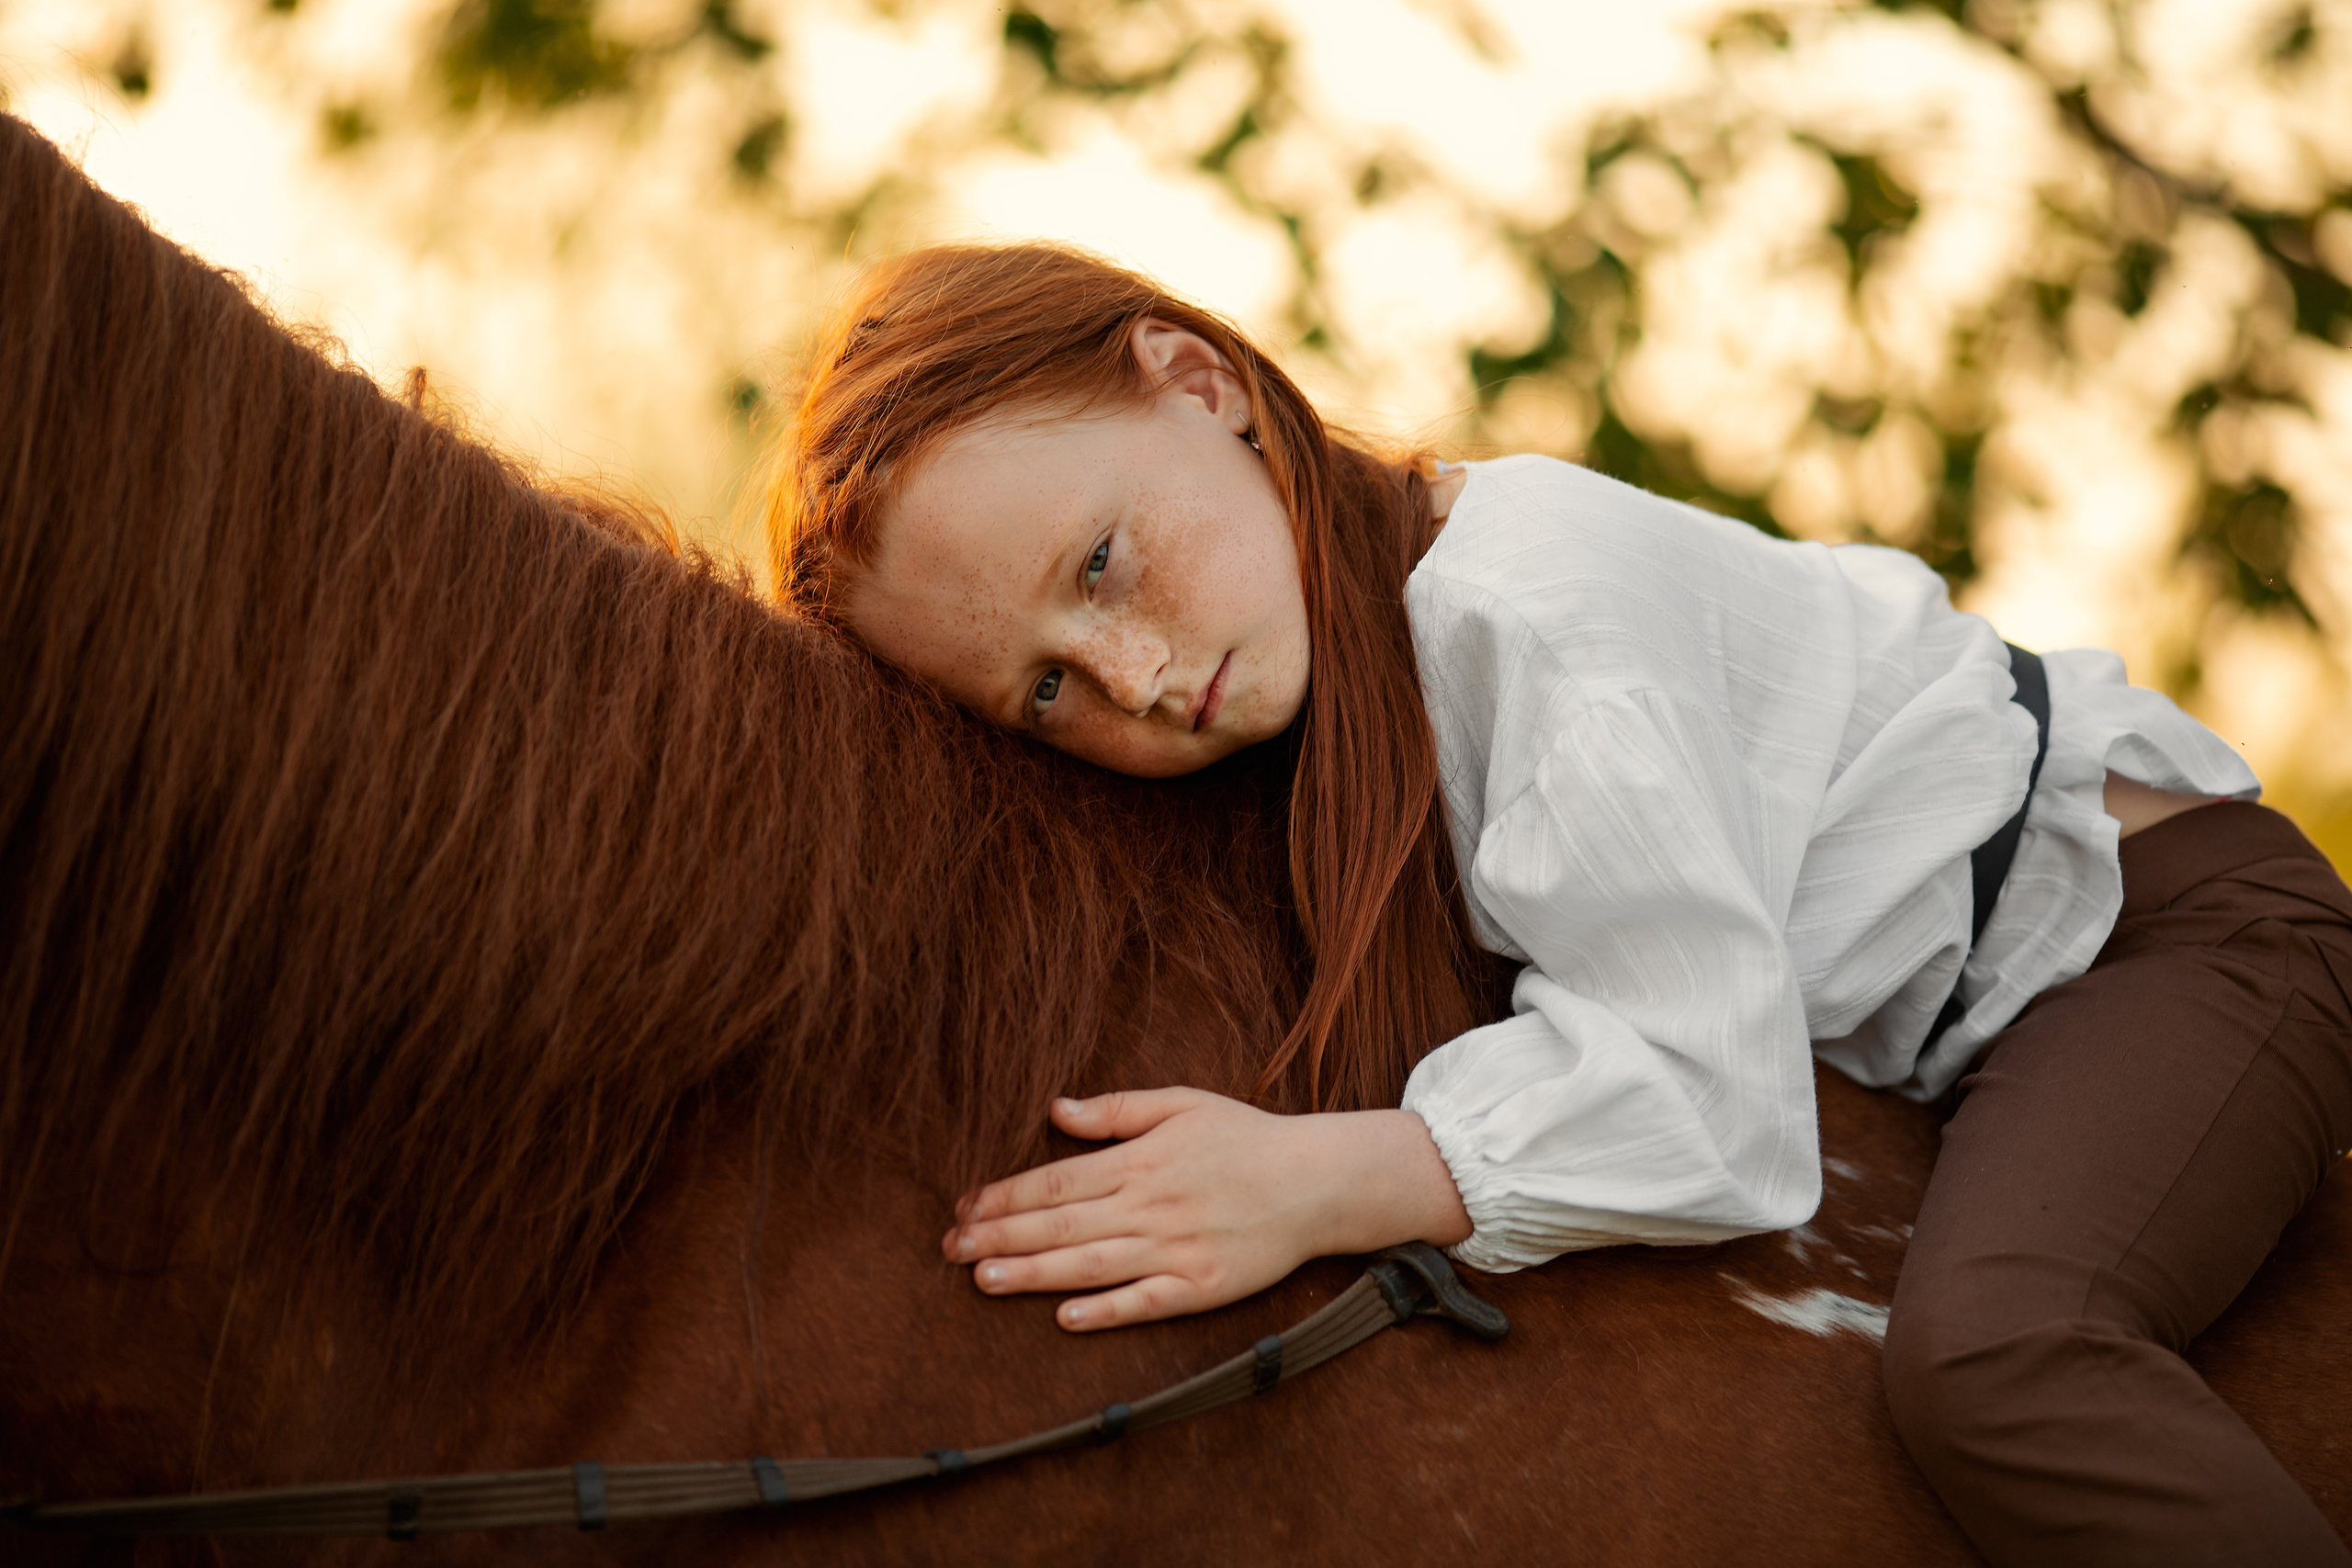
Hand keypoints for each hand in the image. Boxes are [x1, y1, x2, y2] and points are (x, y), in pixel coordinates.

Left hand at [940, 1087, 1470, 1331]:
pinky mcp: (1203, 1286)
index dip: (1006, 1194)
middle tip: (950, 1249)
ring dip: (1033, 1274)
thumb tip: (1057, 1110)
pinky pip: (1146, 1303)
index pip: (1057, 1181)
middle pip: (1062, 1225)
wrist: (1317, 1181)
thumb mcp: (1182, 1103)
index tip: (964, 1206)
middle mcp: (1152, 1205)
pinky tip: (1066, 1318)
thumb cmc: (1245, 1137)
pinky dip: (1107, 1312)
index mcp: (1142, 1159)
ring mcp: (1177, 1249)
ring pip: (1091, 1265)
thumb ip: (1117, 1109)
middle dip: (1000, 1235)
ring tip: (982, 1280)